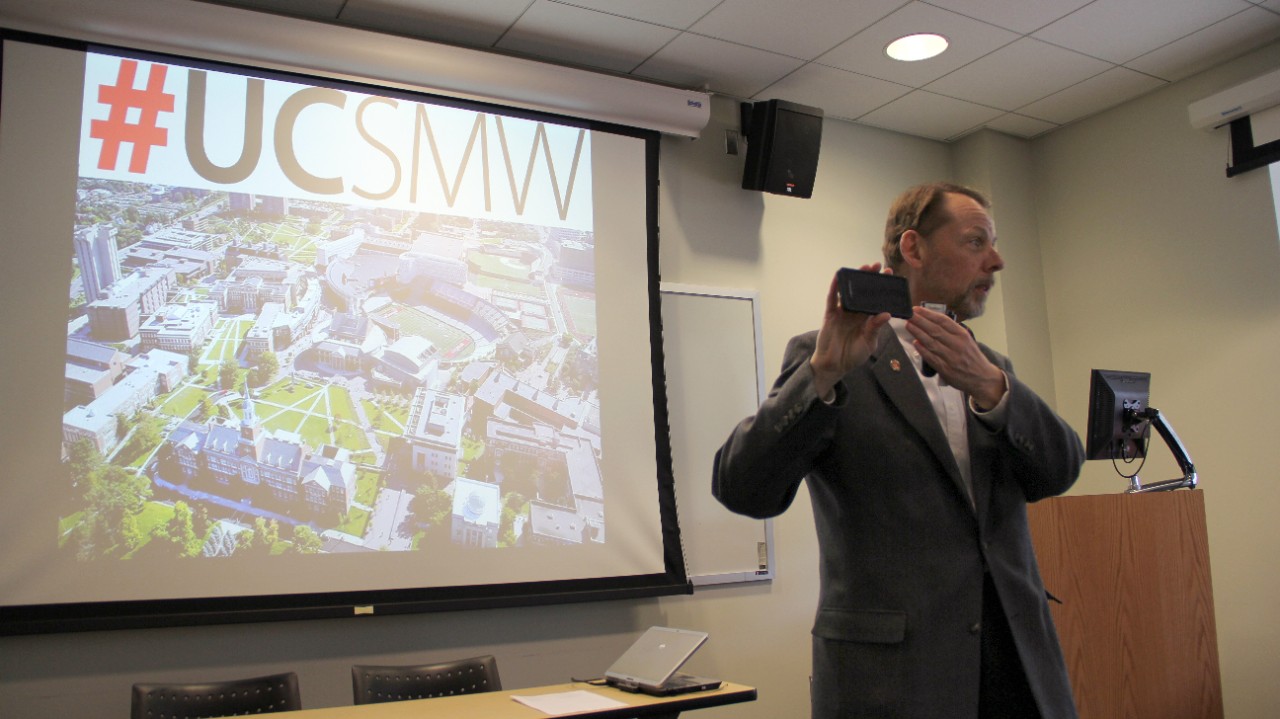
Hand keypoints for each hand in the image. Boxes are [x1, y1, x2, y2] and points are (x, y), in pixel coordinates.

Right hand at [809, 266, 891, 398]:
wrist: (836, 366)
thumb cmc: (854, 355)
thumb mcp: (869, 342)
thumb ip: (876, 328)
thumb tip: (886, 314)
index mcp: (867, 317)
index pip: (875, 298)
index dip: (882, 286)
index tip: (890, 274)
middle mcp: (855, 312)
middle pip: (863, 291)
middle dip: (869, 277)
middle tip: (878, 265)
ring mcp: (842, 312)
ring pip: (849, 291)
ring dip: (854, 278)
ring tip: (863, 267)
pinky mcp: (830, 315)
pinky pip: (832, 299)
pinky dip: (834, 287)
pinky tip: (839, 277)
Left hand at [906, 306, 1004, 407]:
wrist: (983, 378)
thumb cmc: (972, 357)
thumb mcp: (967, 340)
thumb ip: (951, 332)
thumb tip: (931, 322)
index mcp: (963, 335)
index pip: (943, 321)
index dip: (928, 314)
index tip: (917, 309)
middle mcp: (957, 345)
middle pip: (935, 330)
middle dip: (920, 321)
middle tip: (909, 315)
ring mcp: (951, 357)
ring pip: (931, 343)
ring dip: (918, 333)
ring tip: (908, 325)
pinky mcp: (946, 369)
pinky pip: (931, 357)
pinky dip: (922, 350)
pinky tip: (915, 342)